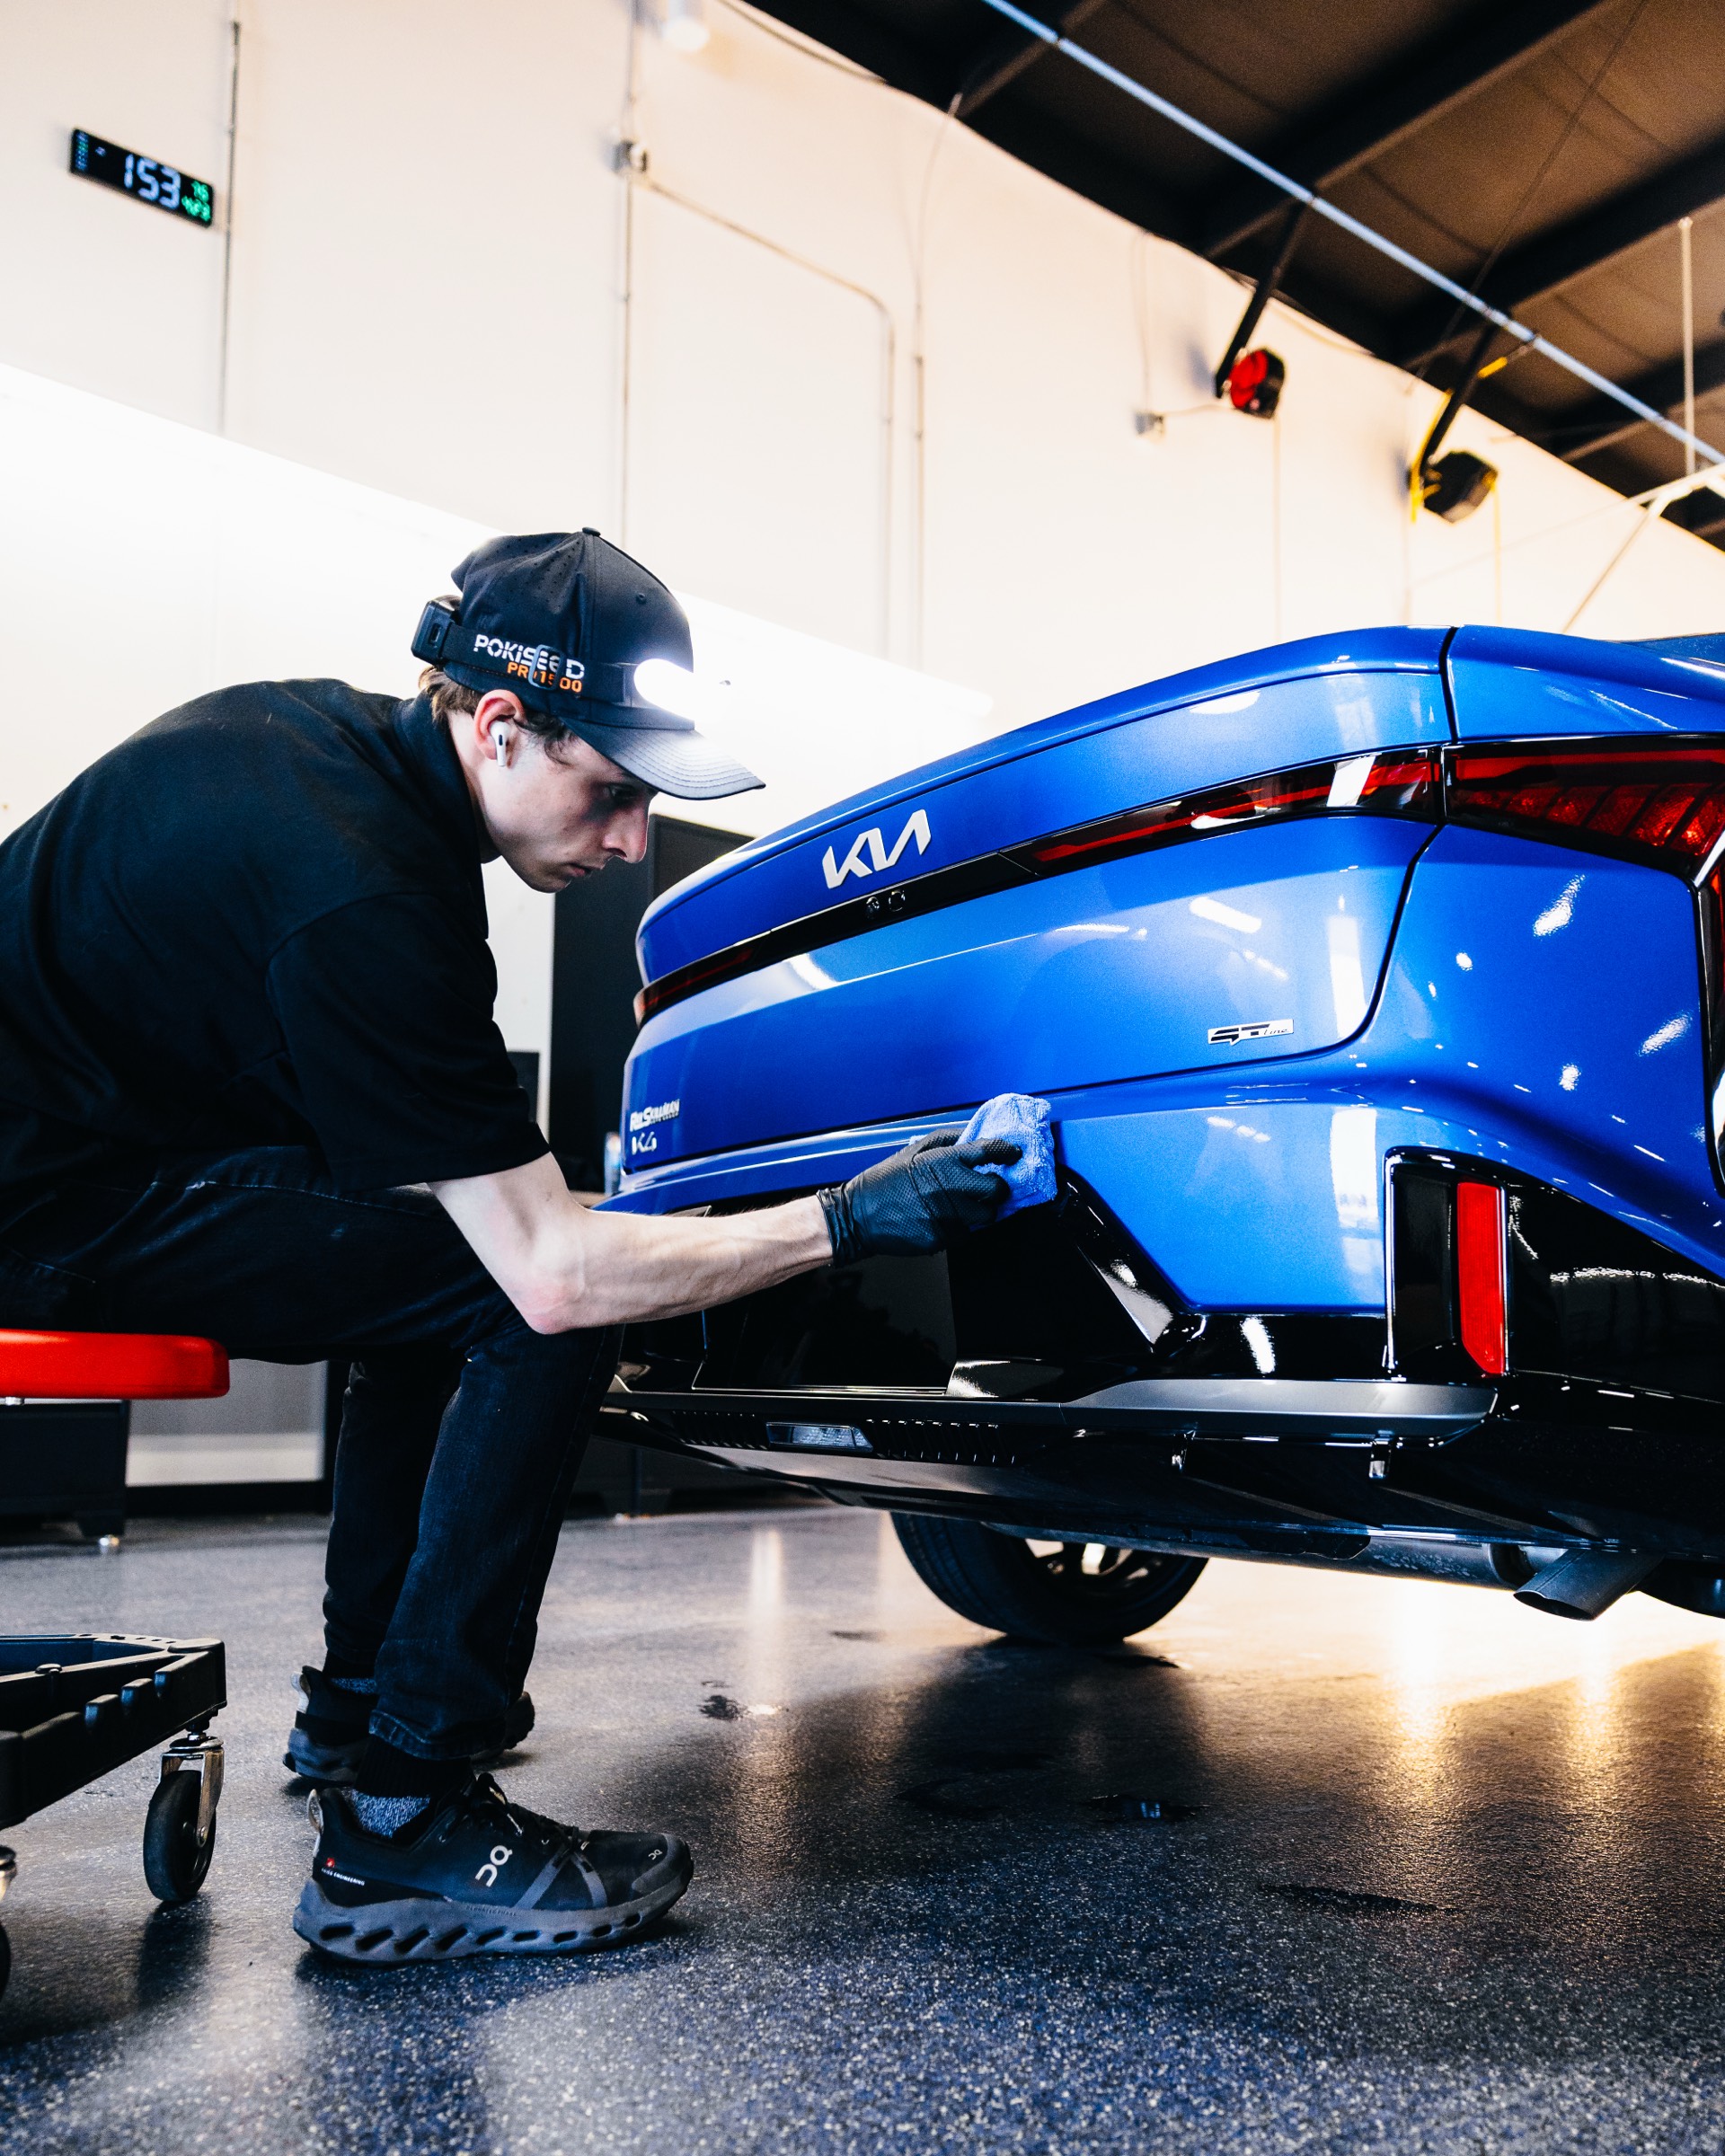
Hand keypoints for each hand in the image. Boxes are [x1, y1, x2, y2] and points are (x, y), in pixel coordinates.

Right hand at [818, 1128, 1021, 1263]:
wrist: (858, 1217)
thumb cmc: (885, 1181)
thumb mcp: (913, 1150)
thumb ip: (947, 1140)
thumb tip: (973, 1136)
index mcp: (943, 1160)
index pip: (989, 1151)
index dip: (1007, 1152)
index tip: (1013, 1154)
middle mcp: (949, 1187)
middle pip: (997, 1190)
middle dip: (998, 1189)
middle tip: (989, 1188)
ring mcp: (947, 1215)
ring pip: (986, 1217)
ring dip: (981, 1212)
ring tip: (962, 1206)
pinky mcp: (942, 1238)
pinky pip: (967, 1234)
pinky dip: (961, 1228)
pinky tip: (943, 1219)